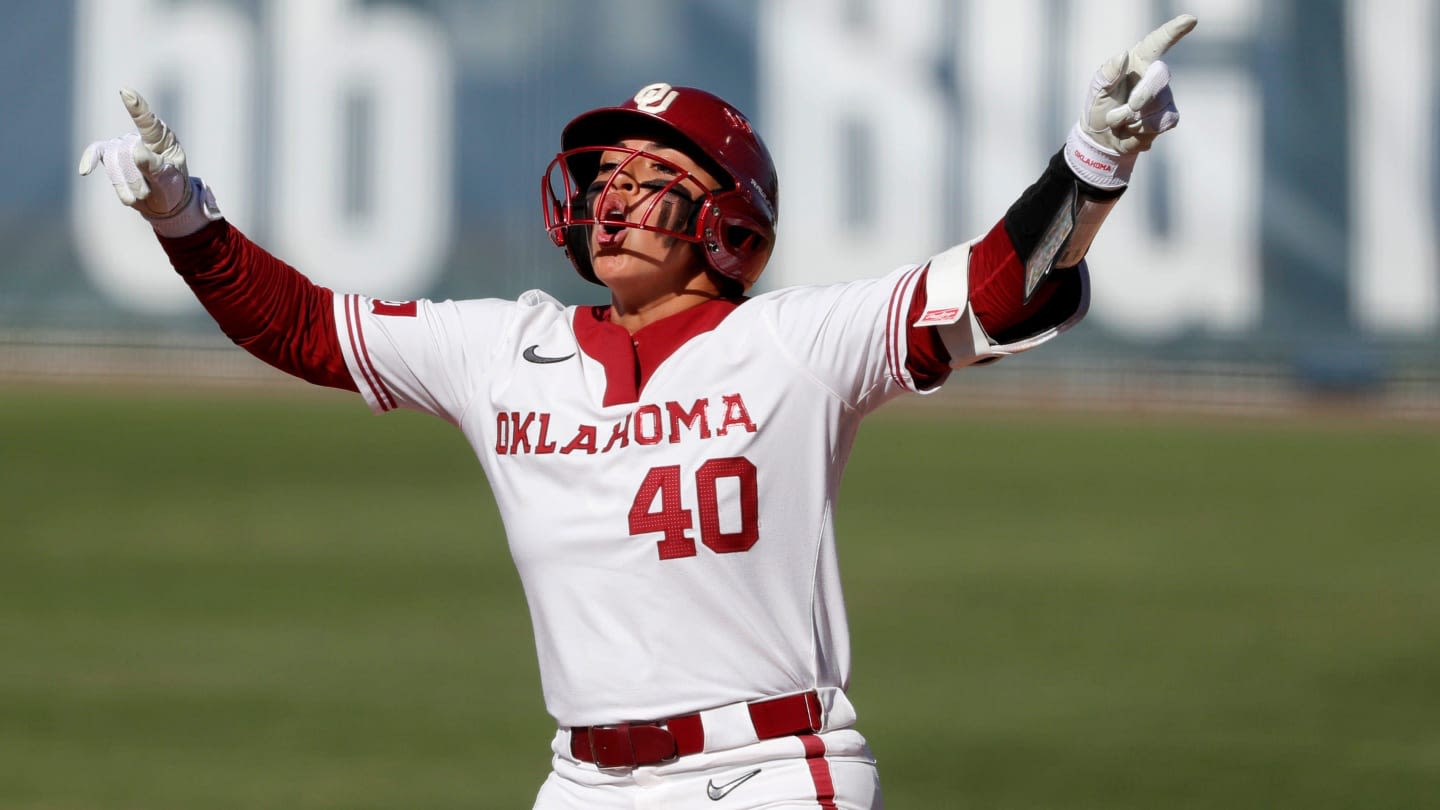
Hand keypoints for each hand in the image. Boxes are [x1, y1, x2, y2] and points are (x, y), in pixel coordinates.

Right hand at [78, 88, 193, 218]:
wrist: (164, 201)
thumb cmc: (172, 186)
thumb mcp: (171, 180)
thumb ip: (155, 167)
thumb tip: (136, 151)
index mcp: (161, 139)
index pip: (148, 122)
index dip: (137, 107)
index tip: (126, 93)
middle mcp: (140, 136)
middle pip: (126, 154)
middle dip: (136, 180)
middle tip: (150, 192)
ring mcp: (123, 143)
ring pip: (113, 162)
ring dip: (125, 185)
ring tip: (141, 193)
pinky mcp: (110, 153)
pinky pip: (97, 152)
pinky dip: (89, 160)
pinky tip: (85, 170)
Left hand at [1066, 14, 1196, 188]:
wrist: (1103, 138)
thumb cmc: (1101, 106)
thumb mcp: (1097, 90)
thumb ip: (1107, 74)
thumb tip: (1122, 55)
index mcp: (1138, 61)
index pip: (1158, 41)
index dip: (1174, 30)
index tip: (1190, 20)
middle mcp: (1154, 74)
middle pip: (1160, 76)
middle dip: (1143, 95)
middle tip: (1126, 109)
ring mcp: (1164, 95)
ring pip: (1158, 105)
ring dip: (1133, 118)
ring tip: (1121, 120)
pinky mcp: (1169, 116)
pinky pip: (1162, 122)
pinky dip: (1141, 130)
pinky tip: (1133, 128)